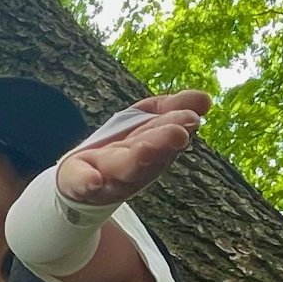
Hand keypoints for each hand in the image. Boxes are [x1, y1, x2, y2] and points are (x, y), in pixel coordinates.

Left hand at [56, 90, 209, 208]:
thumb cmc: (121, 150)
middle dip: (161, 145)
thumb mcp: (146, 122)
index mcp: (149, 150)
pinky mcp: (76, 180)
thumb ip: (172, 108)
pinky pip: (82, 182)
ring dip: (137, 160)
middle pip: (148, 157)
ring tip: (146, 148)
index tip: (190, 118)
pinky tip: (93, 180)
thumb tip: (206, 98)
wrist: (80, 182)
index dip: (174, 126)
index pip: (163, 136)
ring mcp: (105, 176)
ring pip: (124, 169)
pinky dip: (88, 182)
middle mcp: (131, 168)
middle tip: (179, 134)